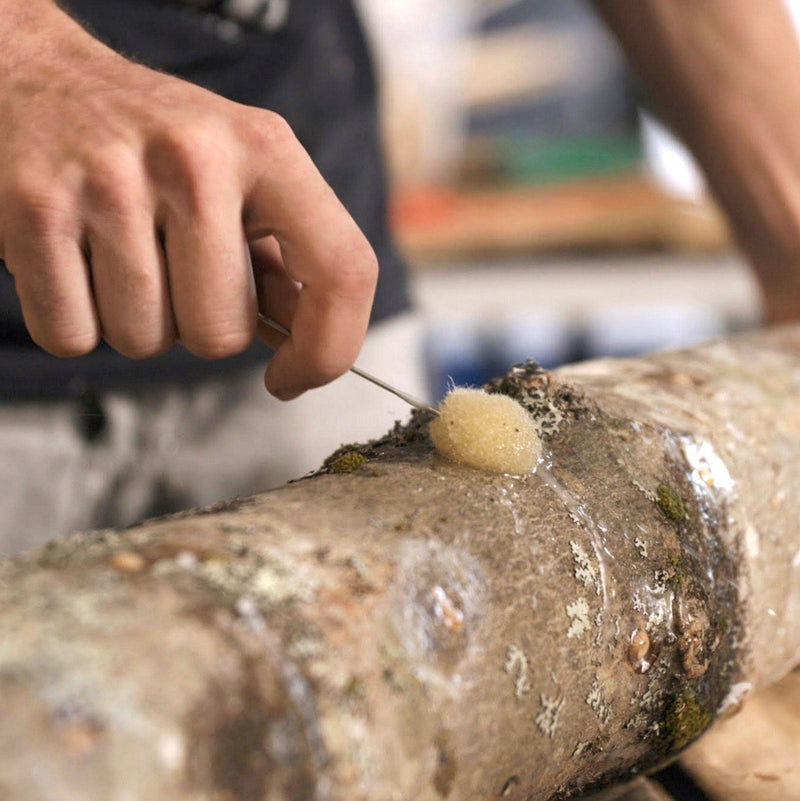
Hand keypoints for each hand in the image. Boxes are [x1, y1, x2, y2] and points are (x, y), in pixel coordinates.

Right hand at [0, 2, 377, 398]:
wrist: (41, 79)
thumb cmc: (157, 143)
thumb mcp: (244, 174)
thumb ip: (286, 260)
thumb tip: (311, 347)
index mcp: (267, 149)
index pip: (343, 272)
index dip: (328, 350)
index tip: (292, 375)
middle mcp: (194, 159)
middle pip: (222, 336)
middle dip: (199, 326)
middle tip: (174, 269)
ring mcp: (110, 181)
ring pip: (146, 342)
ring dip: (137, 322)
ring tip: (122, 255)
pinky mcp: (33, 210)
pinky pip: (73, 337)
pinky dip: (76, 321)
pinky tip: (79, 262)